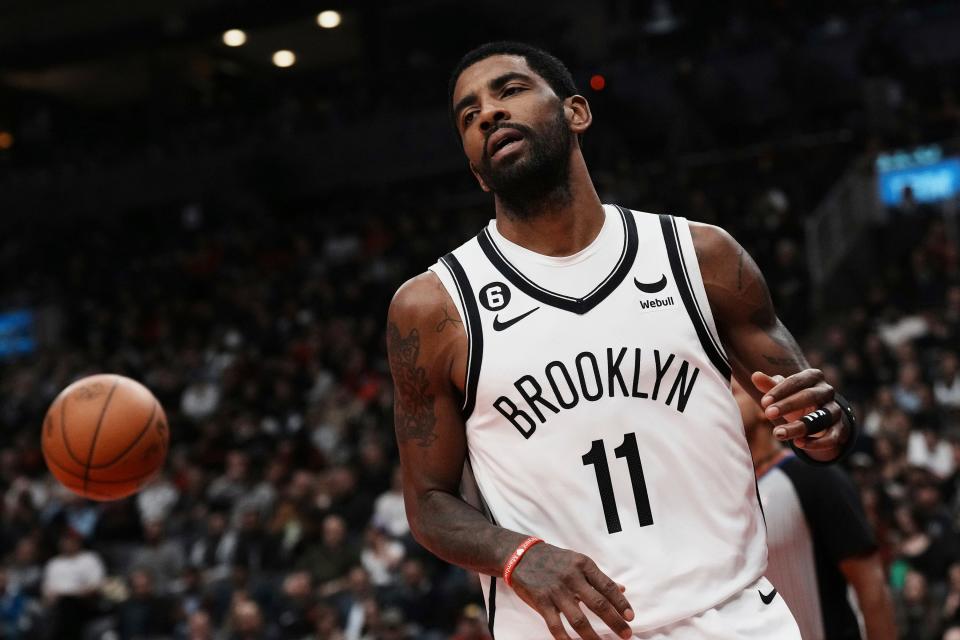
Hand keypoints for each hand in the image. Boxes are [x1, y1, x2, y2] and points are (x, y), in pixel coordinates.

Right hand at [510, 542, 633, 639]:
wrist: (520, 555)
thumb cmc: (553, 559)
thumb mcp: (577, 561)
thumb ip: (598, 577)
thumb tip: (622, 589)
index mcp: (583, 565)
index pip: (607, 586)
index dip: (621, 603)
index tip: (631, 617)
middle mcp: (572, 577)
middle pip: (598, 604)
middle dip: (615, 622)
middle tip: (626, 634)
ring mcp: (556, 591)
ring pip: (579, 619)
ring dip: (593, 636)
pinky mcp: (541, 601)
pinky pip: (556, 626)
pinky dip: (566, 639)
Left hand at [752, 370, 849, 461]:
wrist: (817, 416)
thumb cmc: (794, 399)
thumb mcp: (783, 392)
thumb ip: (770, 385)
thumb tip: (755, 376)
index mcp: (813, 376)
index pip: (797, 381)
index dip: (780, 391)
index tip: (764, 402)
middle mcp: (827, 391)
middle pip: (809, 396)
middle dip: (788, 405)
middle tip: (767, 414)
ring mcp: (835, 410)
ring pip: (820, 418)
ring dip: (799, 427)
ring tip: (778, 433)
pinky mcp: (840, 429)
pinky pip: (832, 437)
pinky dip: (816, 442)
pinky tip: (798, 444)